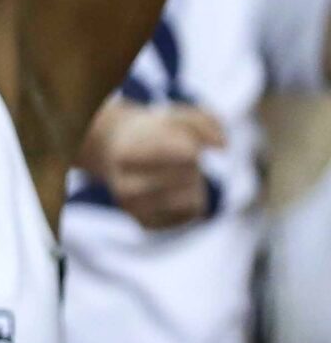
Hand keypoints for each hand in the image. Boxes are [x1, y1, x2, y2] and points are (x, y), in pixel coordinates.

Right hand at [78, 100, 225, 230]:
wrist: (120, 156)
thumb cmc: (155, 135)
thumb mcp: (177, 118)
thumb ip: (206, 122)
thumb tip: (223, 147)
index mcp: (126, 154)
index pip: (178, 154)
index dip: (192, 148)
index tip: (191, 146)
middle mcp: (125, 186)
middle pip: (187, 175)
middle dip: (192, 164)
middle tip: (181, 159)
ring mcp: (134, 209)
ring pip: (191, 198)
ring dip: (195, 183)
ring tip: (179, 174)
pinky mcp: (147, 224)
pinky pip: (191, 214)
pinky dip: (193, 199)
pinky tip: (178, 190)